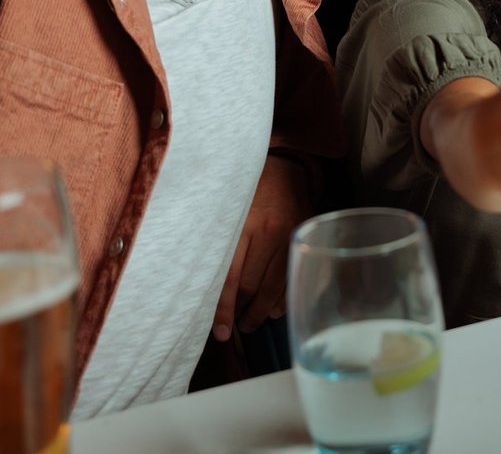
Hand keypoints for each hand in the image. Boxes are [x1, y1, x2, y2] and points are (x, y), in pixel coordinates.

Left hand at [213, 155, 312, 340]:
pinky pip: (291, 279)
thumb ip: (216, 245)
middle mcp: (269, 232)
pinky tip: (272, 310)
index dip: (223, 311)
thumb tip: (198, 287)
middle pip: (251, 288)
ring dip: (261, 312)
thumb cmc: (246, 191)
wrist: (285, 167)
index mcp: (243, 225)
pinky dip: (281, 299)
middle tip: (233, 328)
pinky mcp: (302, 241)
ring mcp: (290, 238)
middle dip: (241, 313)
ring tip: (251, 323)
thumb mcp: (226, 212)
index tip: (220, 333)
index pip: (229, 280)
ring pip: (274, 289)